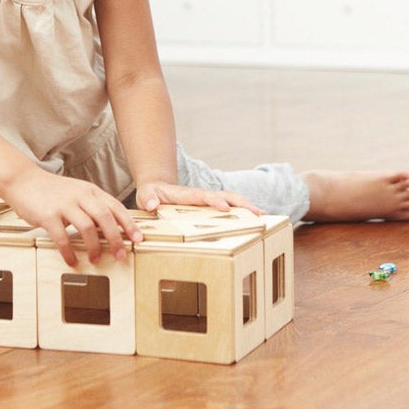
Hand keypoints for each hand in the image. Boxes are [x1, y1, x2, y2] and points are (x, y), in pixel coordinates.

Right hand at [0, 167, 142, 266]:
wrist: (23, 181)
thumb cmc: (52, 191)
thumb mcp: (77, 193)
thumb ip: (93, 206)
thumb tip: (111, 228)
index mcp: (91, 191)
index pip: (116, 207)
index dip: (129, 224)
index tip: (138, 238)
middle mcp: (80, 195)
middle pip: (105, 217)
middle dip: (116, 238)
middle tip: (121, 255)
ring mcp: (64, 204)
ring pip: (87, 227)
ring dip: (94, 247)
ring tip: (96, 259)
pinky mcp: (48, 215)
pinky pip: (62, 237)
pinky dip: (69, 252)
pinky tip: (72, 261)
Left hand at [135, 181, 262, 214]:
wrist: (157, 188)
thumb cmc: (151, 194)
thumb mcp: (145, 195)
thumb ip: (147, 199)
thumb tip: (152, 205)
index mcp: (187, 194)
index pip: (204, 196)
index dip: (215, 201)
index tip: (225, 208)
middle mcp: (202, 195)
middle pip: (226, 195)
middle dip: (242, 203)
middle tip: (258, 212)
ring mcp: (208, 200)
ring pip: (231, 200)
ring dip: (247, 206)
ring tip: (263, 216)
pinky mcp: (211, 205)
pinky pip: (230, 206)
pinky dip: (243, 211)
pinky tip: (255, 220)